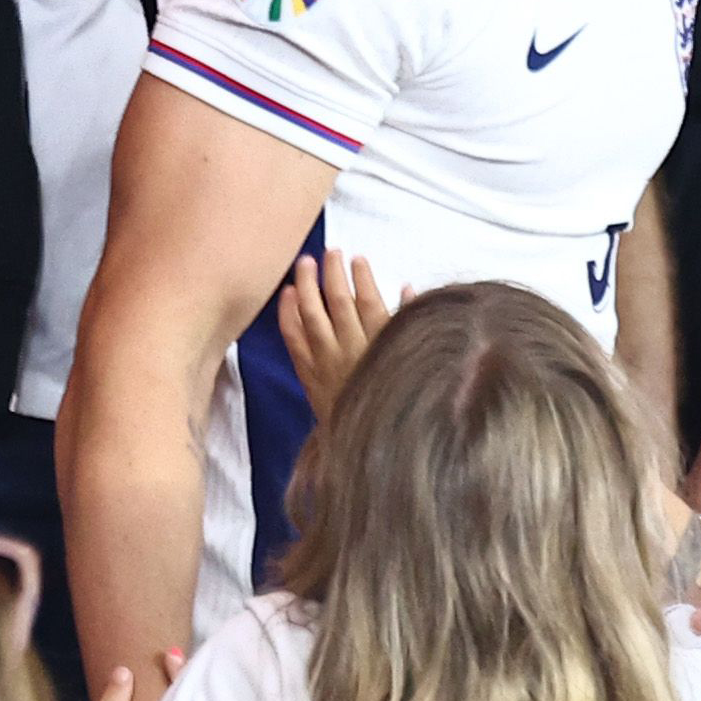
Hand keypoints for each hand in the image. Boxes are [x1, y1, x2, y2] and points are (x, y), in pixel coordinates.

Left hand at [276, 249, 398, 424]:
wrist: (372, 449)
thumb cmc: (398, 401)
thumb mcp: (413, 360)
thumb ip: (410, 322)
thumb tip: (407, 287)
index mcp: (381, 347)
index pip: (370, 301)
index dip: (362, 277)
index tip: (359, 259)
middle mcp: (351, 351)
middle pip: (338, 302)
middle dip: (333, 273)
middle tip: (331, 251)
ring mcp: (326, 363)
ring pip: (312, 316)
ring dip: (307, 285)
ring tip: (305, 263)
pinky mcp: (309, 376)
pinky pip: (293, 339)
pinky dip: (287, 315)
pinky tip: (286, 294)